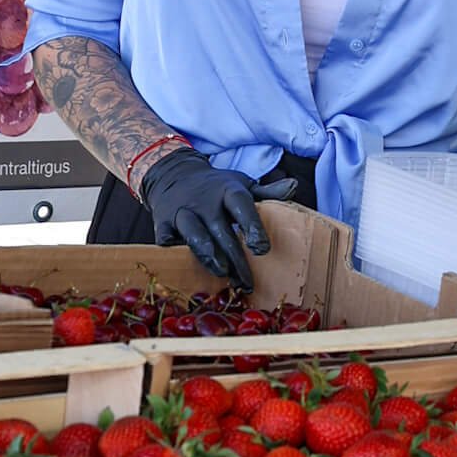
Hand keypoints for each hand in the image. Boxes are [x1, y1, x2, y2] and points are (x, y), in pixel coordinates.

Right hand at [137, 148, 298, 288]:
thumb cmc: (216, 187)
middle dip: (235, 258)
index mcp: (227, 190)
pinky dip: (178, 254)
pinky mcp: (162, 223)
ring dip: (209, 257)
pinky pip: (168, 241)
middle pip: (221, 231)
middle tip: (247, 282)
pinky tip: (189, 269)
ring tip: (222, 274)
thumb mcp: (241, 185)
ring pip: (195, 236)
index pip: (242, 206)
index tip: (262, 249)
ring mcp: (182, 212)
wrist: (174, 174)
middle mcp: (204, 201)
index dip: (252, 227)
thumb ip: (267, 193)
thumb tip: (294, 187)